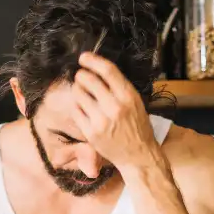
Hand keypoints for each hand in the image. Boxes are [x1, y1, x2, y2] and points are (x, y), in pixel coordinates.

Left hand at [69, 52, 159, 170]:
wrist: (138, 156)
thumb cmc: (138, 127)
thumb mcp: (136, 102)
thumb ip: (119, 87)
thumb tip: (97, 70)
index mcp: (128, 96)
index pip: (107, 71)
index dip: (93, 60)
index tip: (83, 57)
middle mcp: (114, 107)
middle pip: (89, 80)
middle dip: (81, 75)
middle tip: (81, 76)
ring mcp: (100, 121)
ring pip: (79, 94)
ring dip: (77, 89)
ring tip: (82, 92)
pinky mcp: (90, 132)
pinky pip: (75, 110)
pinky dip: (76, 105)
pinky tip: (82, 106)